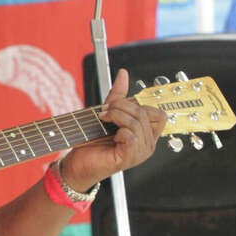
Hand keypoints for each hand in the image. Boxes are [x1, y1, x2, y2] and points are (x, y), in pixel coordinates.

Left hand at [59, 68, 165, 190]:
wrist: (77, 162)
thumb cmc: (93, 141)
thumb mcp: (108, 114)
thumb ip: (118, 95)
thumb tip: (123, 73)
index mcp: (147, 135)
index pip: (159, 114)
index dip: (138, 105)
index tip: (117, 106)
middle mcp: (148, 145)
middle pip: (144, 114)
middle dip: (121, 107)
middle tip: (104, 112)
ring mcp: (140, 153)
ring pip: (137, 123)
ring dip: (116, 116)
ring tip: (103, 119)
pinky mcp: (129, 158)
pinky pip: (131, 136)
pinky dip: (119, 130)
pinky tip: (110, 134)